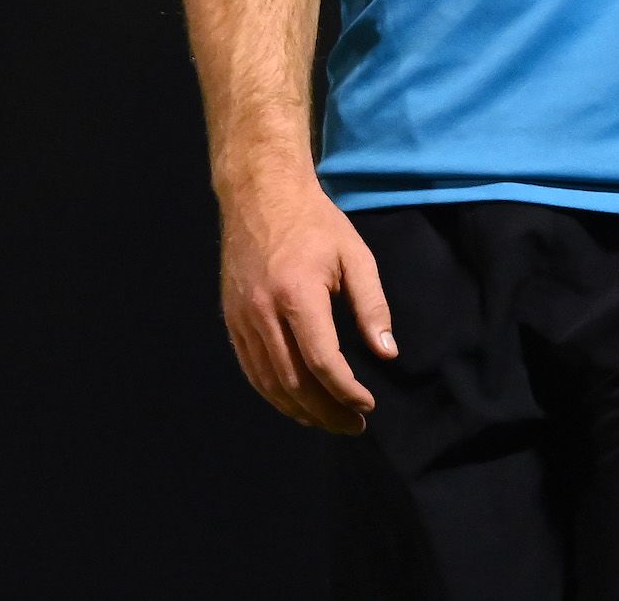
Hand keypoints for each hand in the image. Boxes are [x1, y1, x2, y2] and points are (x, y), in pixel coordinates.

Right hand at [218, 174, 398, 434]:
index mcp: (298, 294)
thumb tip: (387, 353)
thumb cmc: (316, 223)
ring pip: (269, 384)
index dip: (346, 391)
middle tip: (354, 425)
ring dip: (300, 411)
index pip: (322, 361)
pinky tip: (297, 403)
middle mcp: (264, 313)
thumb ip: (372, 306)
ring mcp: (242, 319)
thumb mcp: (355, 255)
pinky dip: (274, 394)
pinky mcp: (231, 321)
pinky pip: (252, 370)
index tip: (368, 404)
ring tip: (329, 420)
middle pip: (294, 382)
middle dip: (326, 412)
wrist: (260, 194)